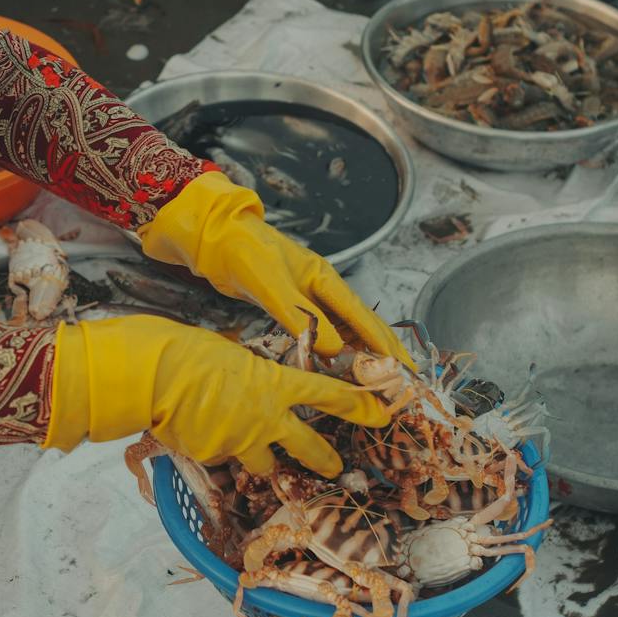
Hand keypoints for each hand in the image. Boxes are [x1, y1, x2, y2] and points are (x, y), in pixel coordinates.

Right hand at [45, 315, 388, 475]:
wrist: (151, 376)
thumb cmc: (188, 351)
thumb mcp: (231, 354)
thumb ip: (251, 374)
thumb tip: (251, 382)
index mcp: (276, 384)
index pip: (329, 396)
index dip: (360, 407)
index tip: (383, 415)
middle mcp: (266, 419)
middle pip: (308, 447)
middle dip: (325, 459)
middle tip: (337, 468)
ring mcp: (240, 443)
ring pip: (263, 464)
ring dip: (261, 460)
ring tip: (253, 455)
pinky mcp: (214, 459)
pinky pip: (222, 460)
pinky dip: (216, 451)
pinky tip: (197, 435)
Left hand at [138, 171, 410, 362]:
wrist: (214, 237)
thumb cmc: (244, 253)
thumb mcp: (273, 286)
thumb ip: (302, 317)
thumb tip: (334, 350)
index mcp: (324, 279)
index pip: (362, 317)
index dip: (384, 344)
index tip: (403, 368)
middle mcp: (321, 288)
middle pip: (361, 323)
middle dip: (384, 350)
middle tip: (404, 379)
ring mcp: (307, 296)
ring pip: (343, 329)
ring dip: (361, 353)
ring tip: (378, 378)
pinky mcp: (289, 305)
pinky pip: (321, 332)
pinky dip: (334, 350)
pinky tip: (339, 365)